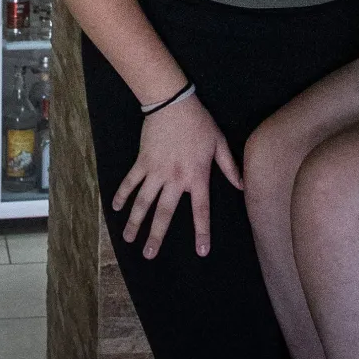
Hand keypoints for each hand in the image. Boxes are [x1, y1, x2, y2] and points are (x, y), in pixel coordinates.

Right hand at [111, 91, 240, 258]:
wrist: (173, 103)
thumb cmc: (199, 122)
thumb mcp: (219, 143)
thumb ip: (230, 167)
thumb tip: (242, 186)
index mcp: (197, 176)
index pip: (201, 210)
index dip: (202, 232)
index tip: (201, 251)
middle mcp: (175, 179)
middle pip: (164, 213)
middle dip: (156, 236)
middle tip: (149, 255)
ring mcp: (156, 171)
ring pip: (143, 202)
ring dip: (135, 222)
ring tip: (128, 239)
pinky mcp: (142, 162)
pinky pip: (130, 182)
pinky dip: (122, 195)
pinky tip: (115, 208)